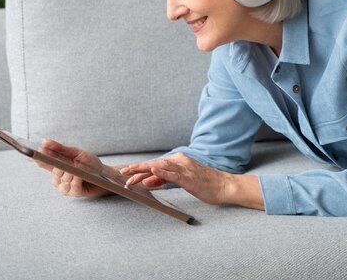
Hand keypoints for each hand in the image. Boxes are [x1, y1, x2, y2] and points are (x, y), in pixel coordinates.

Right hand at [36, 139, 113, 197]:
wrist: (106, 174)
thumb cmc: (90, 163)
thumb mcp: (76, 153)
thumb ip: (60, 148)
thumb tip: (44, 141)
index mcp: (58, 166)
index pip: (45, 163)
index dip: (40, 159)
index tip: (37, 153)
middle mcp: (60, 178)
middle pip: (54, 173)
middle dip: (59, 167)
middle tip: (63, 163)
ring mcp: (66, 187)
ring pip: (61, 181)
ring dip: (68, 174)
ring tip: (75, 170)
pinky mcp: (75, 193)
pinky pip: (72, 188)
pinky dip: (75, 181)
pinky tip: (78, 176)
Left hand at [120, 152, 242, 205]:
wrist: (224, 186)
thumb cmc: (204, 184)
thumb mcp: (181, 181)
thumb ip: (164, 179)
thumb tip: (147, 180)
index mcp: (178, 161)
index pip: (155, 164)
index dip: (140, 168)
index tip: (127, 173)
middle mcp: (180, 161)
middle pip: (155, 163)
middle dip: (137, 168)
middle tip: (123, 172)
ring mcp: (185, 168)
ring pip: (161, 167)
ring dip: (144, 170)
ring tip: (131, 173)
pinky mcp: (190, 178)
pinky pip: (173, 174)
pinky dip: (162, 172)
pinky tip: (152, 171)